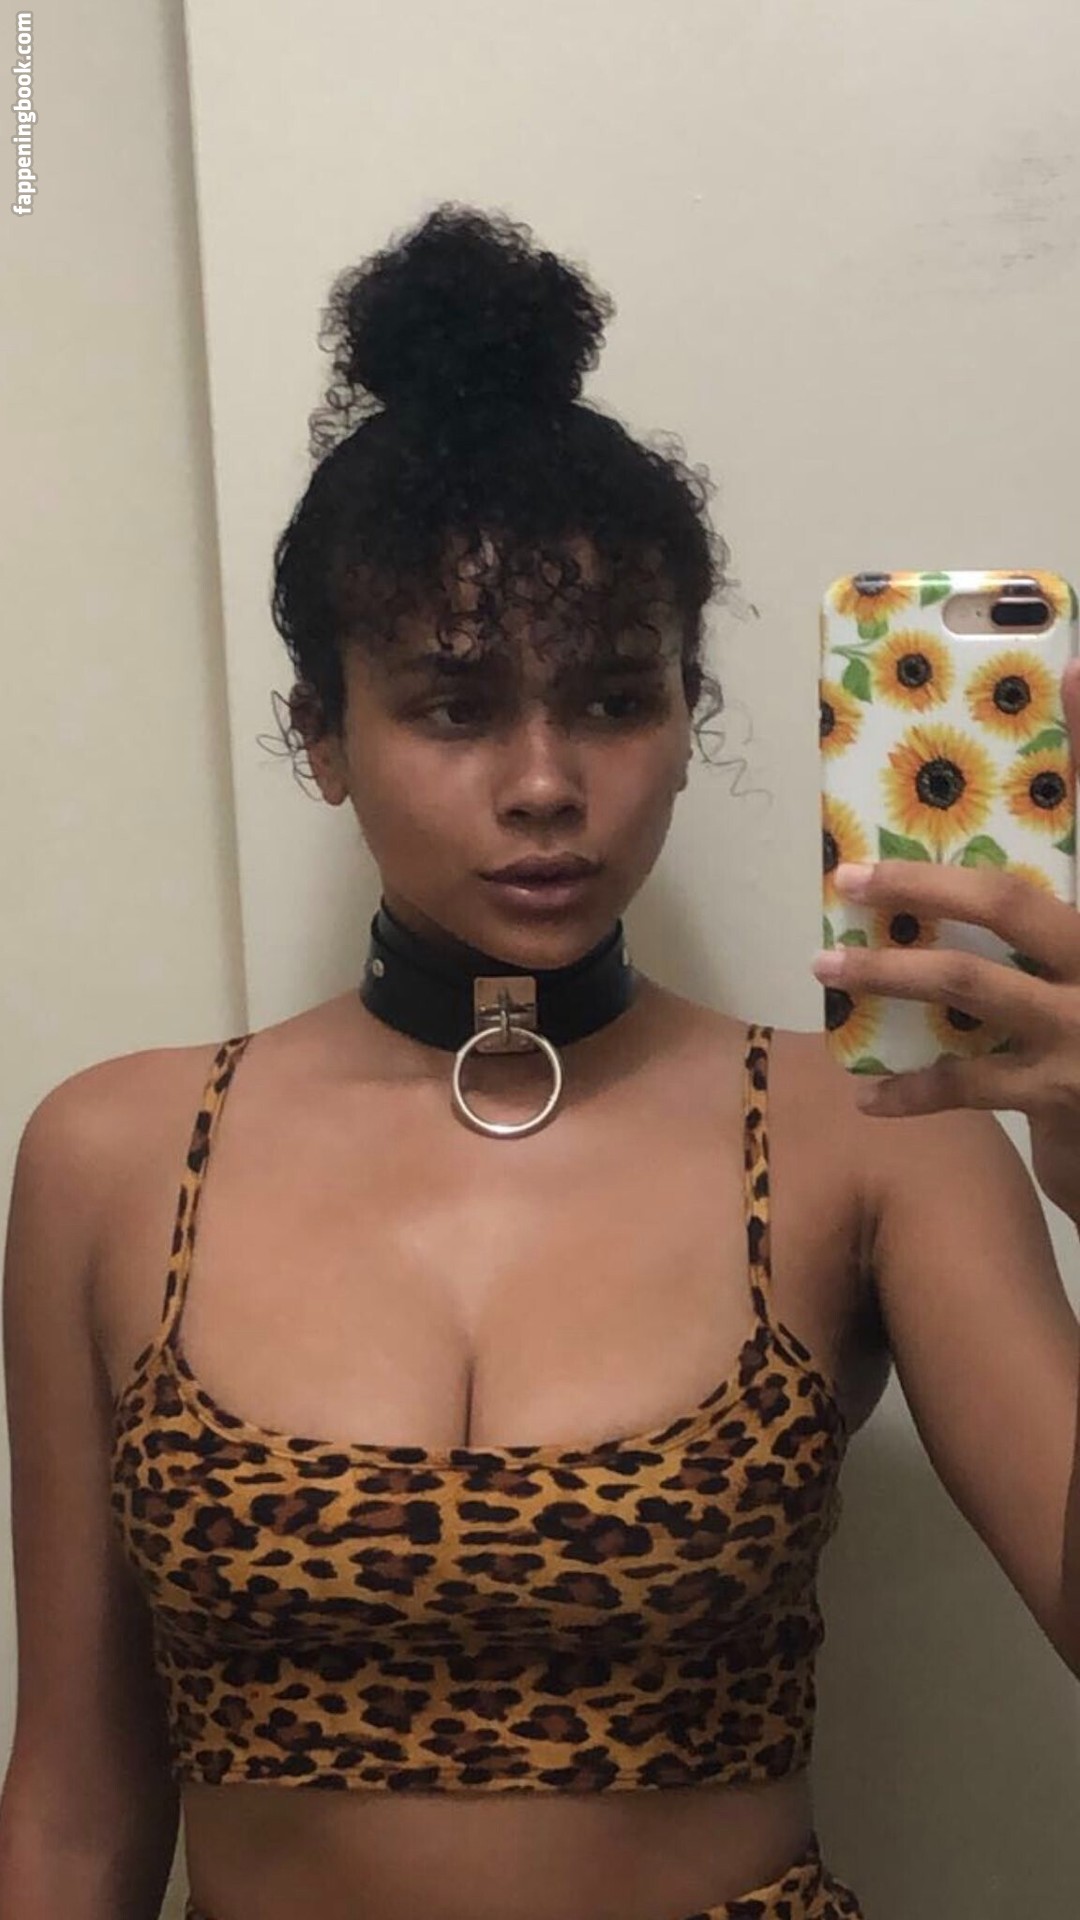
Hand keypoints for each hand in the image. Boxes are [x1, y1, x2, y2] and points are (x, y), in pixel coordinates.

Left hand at [810, 659, 1079, 1220]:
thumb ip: (1037, 913)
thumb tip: (973, 849)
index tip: (1069, 670)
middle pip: (1008, 902)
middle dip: (920, 883)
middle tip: (849, 874)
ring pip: (968, 983)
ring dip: (887, 973)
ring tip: (827, 962)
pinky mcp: (1059, 1094)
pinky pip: (965, 1082)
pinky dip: (911, 1089)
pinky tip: (866, 1092)